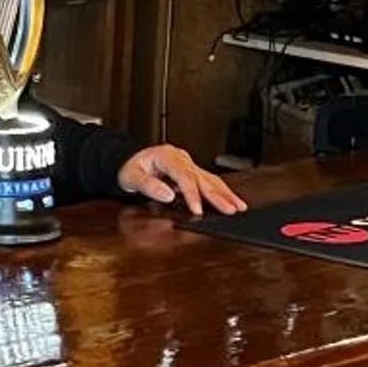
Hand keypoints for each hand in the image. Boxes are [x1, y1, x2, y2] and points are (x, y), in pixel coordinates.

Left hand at [117, 144, 245, 215]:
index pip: (184, 177)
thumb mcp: (131, 177)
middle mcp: (181, 159)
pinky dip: (221, 191)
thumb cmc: (129, 168)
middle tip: (230, 209)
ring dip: (225, 193)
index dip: (192, 194)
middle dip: (217, 195)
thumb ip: (147, 185)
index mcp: (167, 157)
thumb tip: (167, 194)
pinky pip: (208, 181)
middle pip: (202, 178)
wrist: (128, 160)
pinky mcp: (191, 171)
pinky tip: (231, 200)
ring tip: (239, 206)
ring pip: (210, 179)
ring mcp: (188, 164)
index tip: (197, 210)